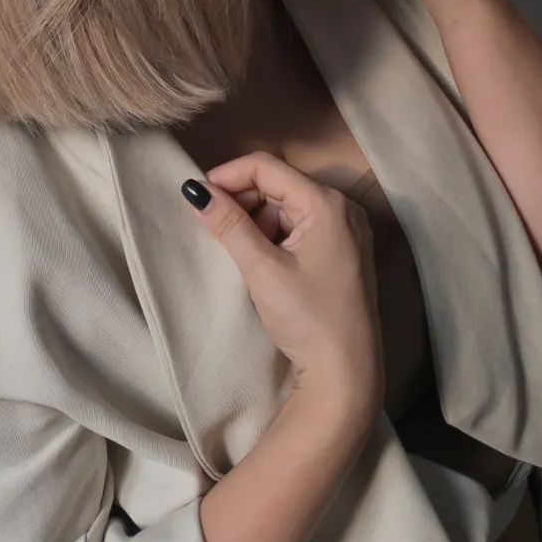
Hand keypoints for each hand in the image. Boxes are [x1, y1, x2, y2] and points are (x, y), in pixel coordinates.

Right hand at [182, 152, 383, 416]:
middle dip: (242, 198)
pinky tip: (258, 256)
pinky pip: (301, 225)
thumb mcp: (261, 268)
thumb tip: (195, 189)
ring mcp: (347, 230)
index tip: (198, 196)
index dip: (228, 175)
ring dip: (256, 218)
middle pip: (279, 184)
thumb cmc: (306, 317)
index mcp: (327, 203)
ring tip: (235, 246)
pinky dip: (274, 233)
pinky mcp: (343, 250)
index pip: (267, 167)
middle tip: (212, 223)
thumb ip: (228, 224)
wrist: (345, 374)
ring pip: (288, 205)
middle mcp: (342, 207)